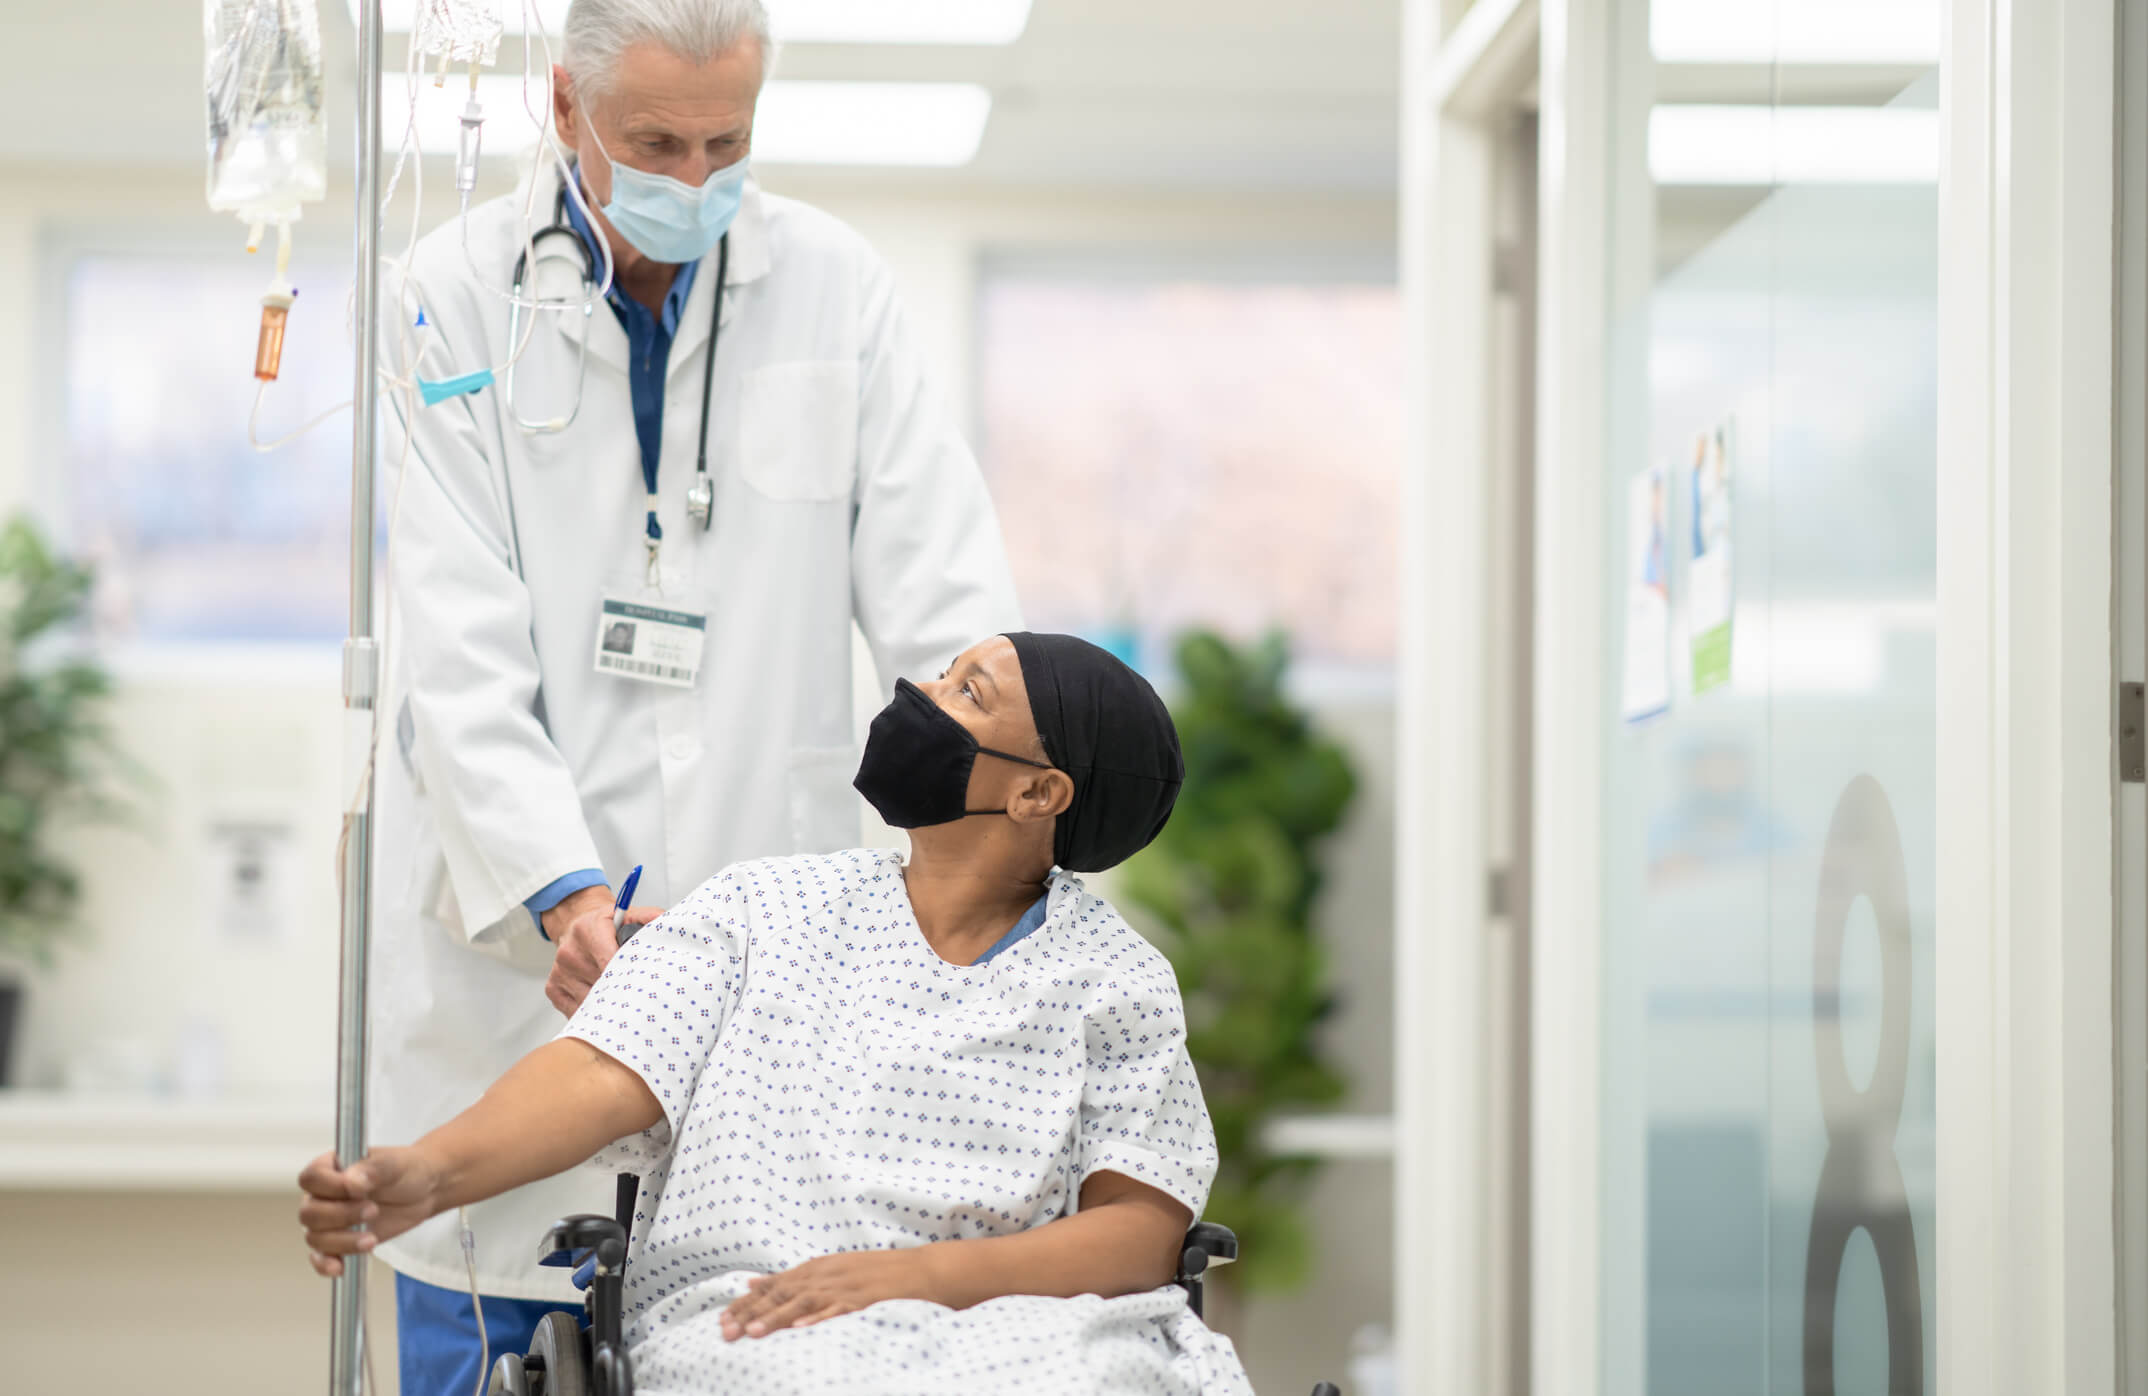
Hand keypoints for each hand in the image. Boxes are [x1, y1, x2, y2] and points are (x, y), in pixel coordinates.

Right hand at [297, 1145, 442, 1277]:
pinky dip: (326, 1265)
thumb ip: (371, 1170)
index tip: (356, 1190)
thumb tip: (351, 1183)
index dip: (330, 1187)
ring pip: (315, 1238)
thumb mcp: (393, 1164)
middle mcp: (322, 1195)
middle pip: (309, 1213)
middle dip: (340, 1216)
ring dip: (342, 1241)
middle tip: (373, 1211)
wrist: (423, 1190)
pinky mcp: (338, 1242)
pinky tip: (340, 1268)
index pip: (311, 1178)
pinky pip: (320, 1258)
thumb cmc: (405, 1170)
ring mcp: (328, 1220)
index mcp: (329, 1168)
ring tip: (371, 1240)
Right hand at [543, 887, 661, 1015]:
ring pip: (591, 1002)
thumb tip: (668, 926)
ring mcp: (560, 973)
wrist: (574, 924)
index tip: (646, 987)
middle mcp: (570, 952)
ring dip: (609, 1006)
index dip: (629, 977)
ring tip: (627, 1003)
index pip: (610, 962)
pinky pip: (577, 1010)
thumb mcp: (627, 914)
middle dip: (624, 994)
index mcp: (588, 930)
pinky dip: (594, 1012)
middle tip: (643, 1001)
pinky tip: (606, 1005)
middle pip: (602, 985)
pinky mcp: (554, 989)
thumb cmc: (605, 924)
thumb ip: (650, 918)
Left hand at [720, 1250, 936, 1339]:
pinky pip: (839, 1310)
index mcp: (815, 1269)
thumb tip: (752, 1284)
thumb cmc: (874, 1274)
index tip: (721, 1321)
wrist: (922, 1270)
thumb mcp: (829, 1269)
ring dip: (777, 1317)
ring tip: (754, 1333)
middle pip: (782, 1294)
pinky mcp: (866, 1300)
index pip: (772, 1286)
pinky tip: (802, 1329)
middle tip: (726, 1332)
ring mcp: (846, 1287)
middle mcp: (826, 1275)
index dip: (745, 1304)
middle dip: (752, 1314)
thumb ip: (791, 1278)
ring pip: (804, 1302)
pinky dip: (819, 1318)